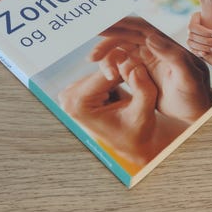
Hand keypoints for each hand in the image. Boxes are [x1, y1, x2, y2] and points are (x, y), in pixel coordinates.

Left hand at [58, 51, 162, 166]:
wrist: (132, 145)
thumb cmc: (137, 134)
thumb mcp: (142, 115)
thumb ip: (143, 91)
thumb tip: (137, 67)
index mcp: (77, 105)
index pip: (104, 73)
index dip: (127, 68)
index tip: (143, 68)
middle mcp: (68, 97)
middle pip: (102, 69)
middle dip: (123, 70)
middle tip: (142, 73)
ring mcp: (71, 93)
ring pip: (103, 69)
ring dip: (121, 72)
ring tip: (138, 81)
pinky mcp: (78, 90)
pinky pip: (101, 73)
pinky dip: (117, 76)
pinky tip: (128, 84)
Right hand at [91, 17, 211, 123]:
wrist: (194, 110)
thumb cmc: (195, 94)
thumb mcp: (188, 76)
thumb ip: (173, 56)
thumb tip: (151, 37)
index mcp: (164, 43)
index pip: (139, 26)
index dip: (120, 23)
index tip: (102, 24)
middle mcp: (153, 47)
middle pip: (125, 34)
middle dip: (106, 37)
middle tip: (91, 42)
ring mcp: (144, 58)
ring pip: (119, 48)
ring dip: (106, 52)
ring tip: (94, 61)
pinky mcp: (138, 71)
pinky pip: (119, 63)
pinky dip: (110, 65)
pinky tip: (106, 74)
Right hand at [187, 11, 211, 58]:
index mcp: (196, 17)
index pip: (194, 26)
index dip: (206, 32)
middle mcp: (192, 28)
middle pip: (192, 36)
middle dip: (208, 41)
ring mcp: (191, 38)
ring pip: (192, 44)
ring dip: (206, 47)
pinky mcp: (194, 48)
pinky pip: (192, 51)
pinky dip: (199, 52)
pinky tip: (207, 54)